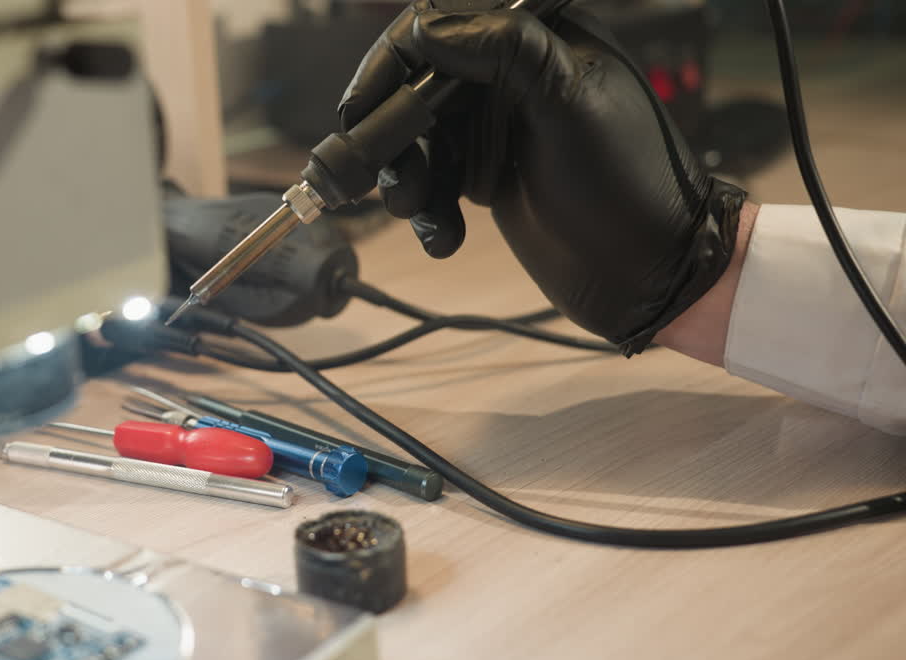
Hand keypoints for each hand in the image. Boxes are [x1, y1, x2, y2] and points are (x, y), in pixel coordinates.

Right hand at [340, 1, 746, 352]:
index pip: (441, 27)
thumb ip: (504, 54)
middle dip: (390, 134)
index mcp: (536, 41)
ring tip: (420, 210)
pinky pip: (432, 183)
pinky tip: (446, 236)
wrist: (652, 277)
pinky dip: (427, 213)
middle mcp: (510, 78)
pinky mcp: (487, 174)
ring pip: (415, 140)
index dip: (391, 65)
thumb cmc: (632, 187)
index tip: (363, 110)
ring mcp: (496, 129)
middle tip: (367, 173)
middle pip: (414, 87)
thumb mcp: (568, 108)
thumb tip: (428, 25)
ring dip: (405, 179)